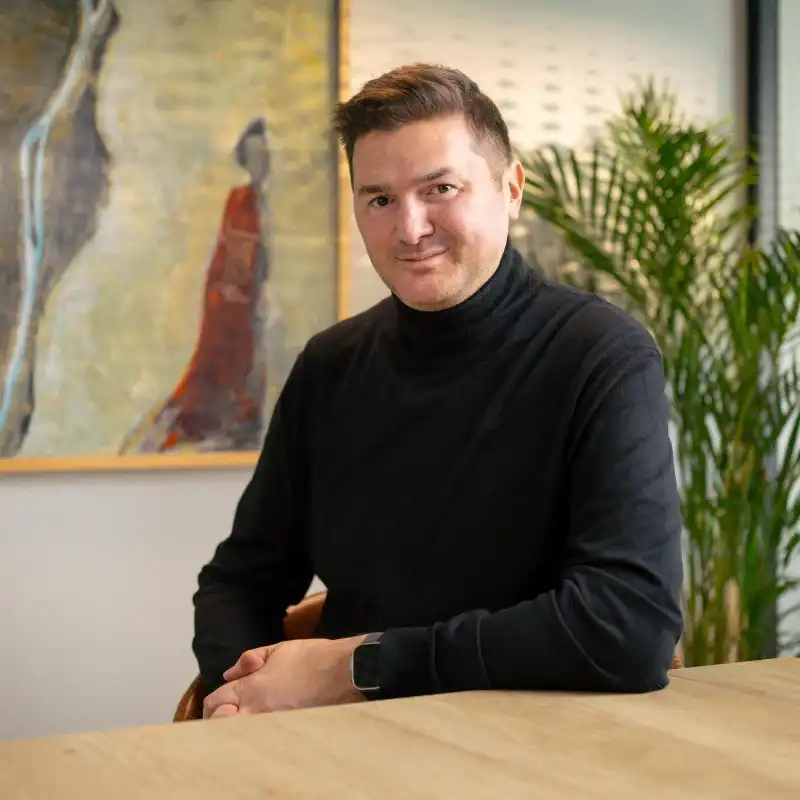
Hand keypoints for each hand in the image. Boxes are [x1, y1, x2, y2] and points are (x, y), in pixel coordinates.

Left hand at [202, 635, 367, 718]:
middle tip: (230, 711)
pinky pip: (262, 737)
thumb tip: (229, 673)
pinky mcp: (287, 734)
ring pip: (240, 734)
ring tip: (249, 716)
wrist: (344, 674)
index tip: (223, 697)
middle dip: (219, 718)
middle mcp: (256, 712)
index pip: (214, 703)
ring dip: (239, 725)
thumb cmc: (313, 658)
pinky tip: (270, 721)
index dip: (215, 700)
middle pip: (219, 726)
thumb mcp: (278, 649)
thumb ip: (248, 660)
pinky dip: (260, 732)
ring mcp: (271, 726)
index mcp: (250, 689)